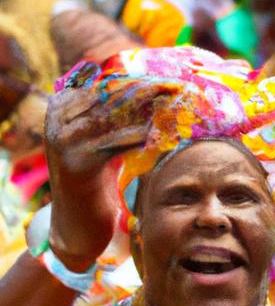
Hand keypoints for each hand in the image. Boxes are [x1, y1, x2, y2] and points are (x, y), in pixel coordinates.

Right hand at [44, 71, 170, 269]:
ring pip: (116, 116)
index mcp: (65, 104)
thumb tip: (159, 93)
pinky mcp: (76, 162)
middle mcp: (59, 116)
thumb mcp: (105, 144)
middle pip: (112, 95)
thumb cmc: (98, 183)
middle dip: (151, 91)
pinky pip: (117, 143)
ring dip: (153, 111)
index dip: (144, 80)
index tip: (176, 80)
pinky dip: (144, 137)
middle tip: (184, 89)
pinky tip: (167, 136)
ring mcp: (64, 138)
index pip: (108, 83)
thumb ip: (119, 119)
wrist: (78, 226)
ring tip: (182, 109)